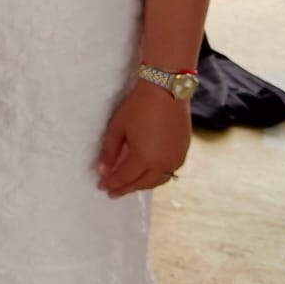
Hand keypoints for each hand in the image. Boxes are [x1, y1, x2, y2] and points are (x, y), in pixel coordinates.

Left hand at [96, 80, 191, 197]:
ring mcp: (176, 159)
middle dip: (126, 188)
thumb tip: (102, 171)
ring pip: (157, 181)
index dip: (112, 183)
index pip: (124, 177)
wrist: (166, 91)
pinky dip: (156, 177)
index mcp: (144, 159)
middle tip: (112, 192)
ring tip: (129, 186)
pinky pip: (169, 172)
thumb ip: (109, 152)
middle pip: (141, 183)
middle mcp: (162, 164)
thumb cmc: (138, 107)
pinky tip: (148, 174)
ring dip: (142, 185)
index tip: (101, 186)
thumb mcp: (117, 128)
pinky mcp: (183, 152)